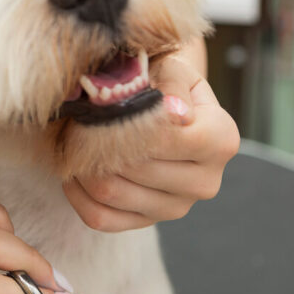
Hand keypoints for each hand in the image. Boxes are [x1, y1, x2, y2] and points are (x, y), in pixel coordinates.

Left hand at [63, 47, 239, 231]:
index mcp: (221, 142)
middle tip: (79, 123)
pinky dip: (77, 195)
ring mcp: (176, 208)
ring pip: (112, 192)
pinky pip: (100, 218)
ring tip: (74, 143)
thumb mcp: (172, 70)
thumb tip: (176, 114)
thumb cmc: (164, 84)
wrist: (163, 111)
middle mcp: (206, 182)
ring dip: (82, 166)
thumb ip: (173, 84)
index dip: (126, 124)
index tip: (103, 107)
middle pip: (135, 168)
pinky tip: (72, 171)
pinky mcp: (146, 223)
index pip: (165, 140)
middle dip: (98, 144)